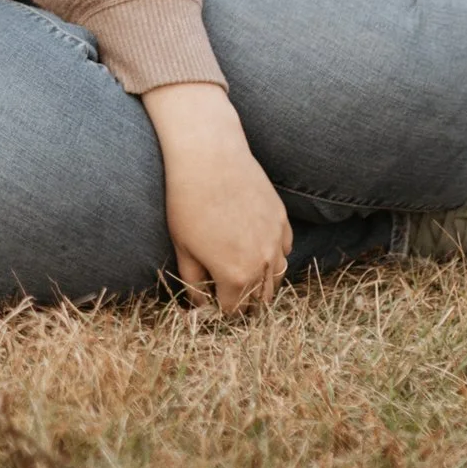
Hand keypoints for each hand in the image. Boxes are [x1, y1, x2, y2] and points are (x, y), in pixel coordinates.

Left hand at [141, 82, 292, 315]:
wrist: (209, 157)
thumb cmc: (187, 202)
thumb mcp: (183, 248)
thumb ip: (194, 282)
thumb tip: (200, 303)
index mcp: (236, 276)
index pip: (233, 310)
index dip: (220, 310)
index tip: (210, 303)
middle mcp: (263, 262)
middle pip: (260, 299)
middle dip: (243, 301)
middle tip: (225, 293)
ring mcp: (277, 240)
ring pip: (276, 276)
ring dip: (261, 282)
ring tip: (242, 275)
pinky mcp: (282, 219)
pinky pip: (284, 249)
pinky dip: (273, 256)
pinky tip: (256, 249)